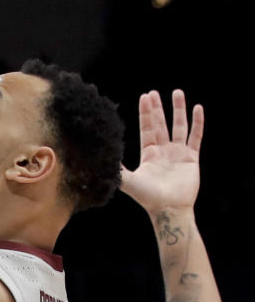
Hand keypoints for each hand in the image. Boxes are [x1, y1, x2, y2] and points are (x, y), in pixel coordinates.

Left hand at [120, 89, 202, 216]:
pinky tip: (197, 108)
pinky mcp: (192, 158)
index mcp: (149, 154)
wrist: (169, 209)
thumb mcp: (130, 182)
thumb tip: (103, 161)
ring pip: (179, 126)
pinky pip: (196, 136)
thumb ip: (118, 170)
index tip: (145, 96)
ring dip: (178, 109)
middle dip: (157, 108)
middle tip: (154, 92)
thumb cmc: (149, 198)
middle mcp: (163, 152)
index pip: (147, 128)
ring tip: (177, 92)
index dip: (146, 113)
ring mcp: (178, 154)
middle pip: (160, 124)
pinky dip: (197, 123)